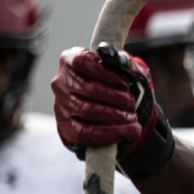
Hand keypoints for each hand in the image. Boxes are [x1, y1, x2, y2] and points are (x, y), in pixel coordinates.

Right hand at [51, 45, 174, 177]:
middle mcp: (61, 81)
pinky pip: (85, 133)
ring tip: (133, 117)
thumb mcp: (124, 70)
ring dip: (116, 116)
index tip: (125, 83)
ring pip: (87, 111)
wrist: (107, 107)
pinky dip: (111, 133)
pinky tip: (129, 131)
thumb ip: (127, 64)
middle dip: (116, 97)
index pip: (83, 61)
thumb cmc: (114, 83)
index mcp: (71, 60)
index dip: (106, 73)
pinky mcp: (65, 126)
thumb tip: (124, 64)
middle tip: (131, 102)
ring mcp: (60, 104)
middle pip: (88, 88)